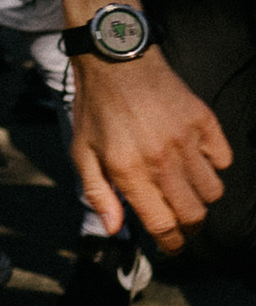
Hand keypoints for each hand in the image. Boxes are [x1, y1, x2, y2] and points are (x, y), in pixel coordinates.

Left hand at [69, 41, 229, 252]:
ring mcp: (186, 140)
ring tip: (184, 188)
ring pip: (213, 191)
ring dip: (201, 197)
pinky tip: (195, 158)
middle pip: (195, 215)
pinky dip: (214, 165)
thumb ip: (98, 193)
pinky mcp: (204, 121)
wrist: (114, 59)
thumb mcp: (81, 151)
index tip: (172, 246)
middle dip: (189, 226)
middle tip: (180, 221)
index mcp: (129, 170)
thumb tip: (113, 229)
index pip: (163, 224)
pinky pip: (223, 159)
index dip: (171, 243)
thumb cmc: (95, 107)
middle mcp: (161, 159)